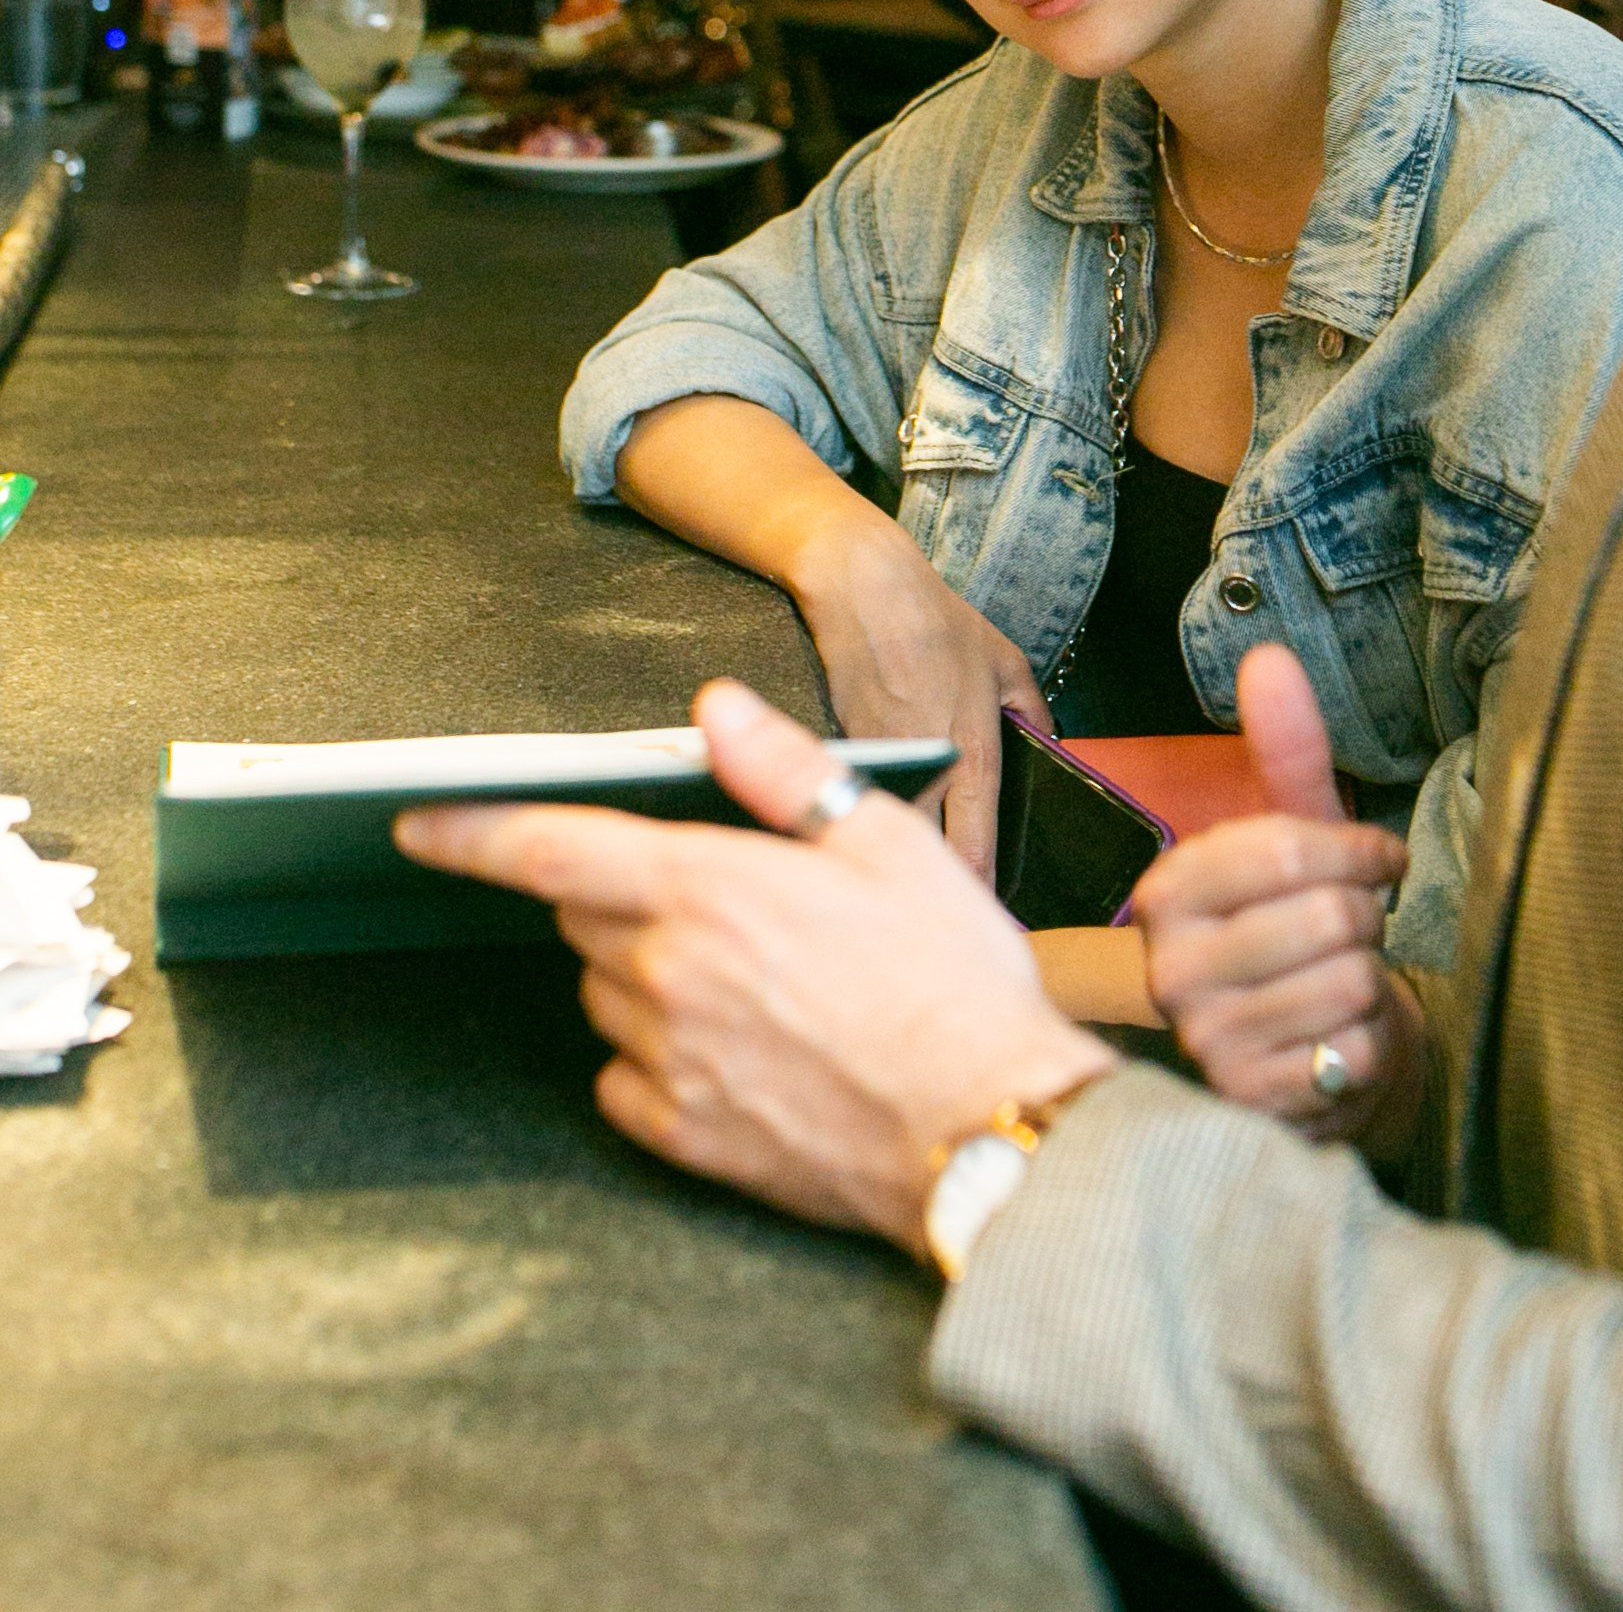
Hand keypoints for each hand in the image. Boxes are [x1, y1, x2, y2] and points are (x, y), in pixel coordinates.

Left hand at [396, 681, 1113, 1253]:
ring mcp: (670, 1064)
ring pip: (605, 993)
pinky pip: (623, 1081)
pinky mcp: (686, 1137)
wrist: (983, 1130)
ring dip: (642, 968)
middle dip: (620, 887)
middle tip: (713, 889)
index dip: (473, 830)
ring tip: (749, 971)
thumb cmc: (951, 980)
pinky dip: (650, 1055)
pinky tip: (726, 1044)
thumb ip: (784, 770)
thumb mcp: (888, 844)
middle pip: (584, 913)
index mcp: (708, 890)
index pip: (553, 847)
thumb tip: (718, 708)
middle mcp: (668, 976)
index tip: (418, 822)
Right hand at [794, 520, 1049, 879]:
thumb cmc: (935, 620)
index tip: (986, 920)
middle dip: (933, 887)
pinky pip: (853, 799)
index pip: (976, 843)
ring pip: (886, 830)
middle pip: (926, 852)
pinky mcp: (839, 748)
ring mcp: (880, 760)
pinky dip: (858, 817)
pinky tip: (860, 831)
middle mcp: (928, 763)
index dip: (980, 889)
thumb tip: (1053, 750)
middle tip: (941, 915)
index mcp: (974, 747)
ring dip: (893, 856)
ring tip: (903, 884)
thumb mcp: (1005, 659)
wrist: (861, 585)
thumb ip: (1033, 712)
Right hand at [1132, 645, 1425, 1158]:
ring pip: (1351, 981)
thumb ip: (1285, 749)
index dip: (1362, 851)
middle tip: (1354, 933)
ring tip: (1343, 985)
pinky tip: (1338, 1040)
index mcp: (1169, 890)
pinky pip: (1356, 1051)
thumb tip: (1267, 655)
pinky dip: (1369, 1043)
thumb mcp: (1296, 837)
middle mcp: (1170, 968)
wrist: (1307, 1059)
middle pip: (1330, 915)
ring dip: (1370, 982)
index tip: (1382, 860)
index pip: (1290, 848)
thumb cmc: (1302, 932)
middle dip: (1368, 920)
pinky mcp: (1252, 1103)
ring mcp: (1208, 1042)